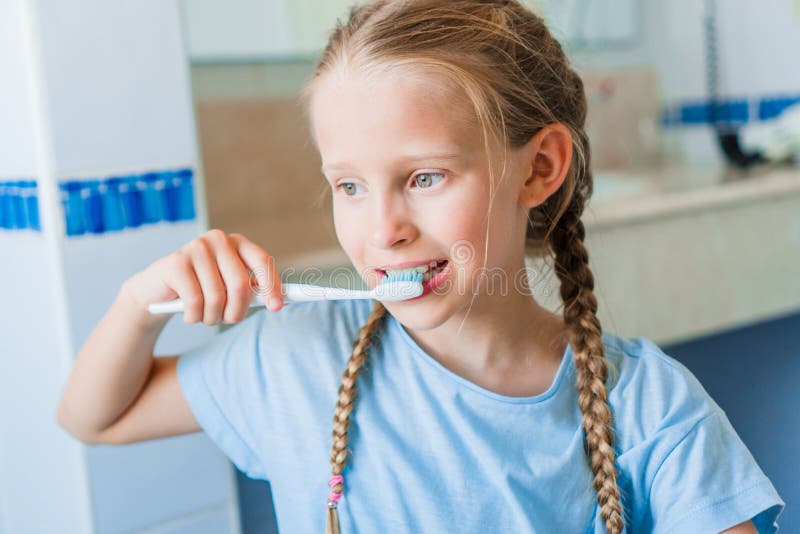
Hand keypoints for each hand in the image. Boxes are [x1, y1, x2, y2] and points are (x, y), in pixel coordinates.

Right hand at [123, 229, 282, 324]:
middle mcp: (218, 240)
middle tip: (228, 318)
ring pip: (217, 297)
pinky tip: (189, 314)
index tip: (276, 307)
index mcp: (238, 243)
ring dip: (213, 317)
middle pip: (240, 284)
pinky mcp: (176, 262)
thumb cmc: (202, 289)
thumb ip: (253, 291)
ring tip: (206, 315)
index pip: (262, 261)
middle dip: (237, 311)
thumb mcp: (230, 288)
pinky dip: (194, 317)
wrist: (158, 290)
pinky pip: (195, 301)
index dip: (272, 285)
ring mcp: (196, 248)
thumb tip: (279, 302)